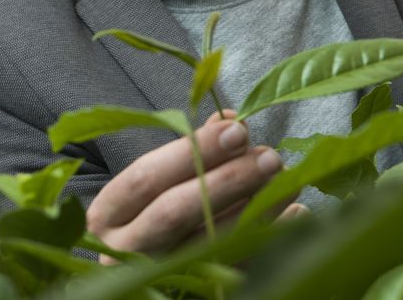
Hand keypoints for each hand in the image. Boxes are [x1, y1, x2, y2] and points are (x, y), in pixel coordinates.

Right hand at [85, 111, 284, 260]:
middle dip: (228, 179)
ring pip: (208, 244)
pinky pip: (235, 270)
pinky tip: (295, 213)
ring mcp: (155, 278)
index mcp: (108, 215)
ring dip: (255, 208)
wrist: (140, 272)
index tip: (237, 130)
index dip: (193, 151)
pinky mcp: (188, 295)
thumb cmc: (147, 214)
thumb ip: (188, 150)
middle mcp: (124, 251)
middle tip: (269, 156)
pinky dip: (268, 239)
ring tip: (287, 178)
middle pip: (176, 211)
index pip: (146, 177)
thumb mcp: (154, 184)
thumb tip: (230, 121)